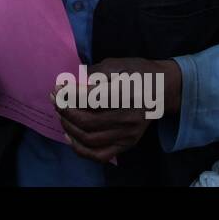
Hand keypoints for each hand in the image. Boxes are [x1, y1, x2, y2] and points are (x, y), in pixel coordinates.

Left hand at [54, 57, 181, 163]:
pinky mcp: (128, 144)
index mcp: (127, 94)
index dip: (69, 95)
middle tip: (55, 99)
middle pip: (87, 121)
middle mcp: (129, 117)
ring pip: (90, 138)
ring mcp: (129, 134)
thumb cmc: (137, 72)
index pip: (90, 99)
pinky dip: (80, 149)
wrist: (163, 89)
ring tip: (61, 114)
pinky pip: (100, 155)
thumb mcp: (117, 64)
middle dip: (65, 111)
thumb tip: (70, 85)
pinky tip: (69, 136)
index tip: (58, 88)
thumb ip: (93, 74)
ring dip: (68, 127)